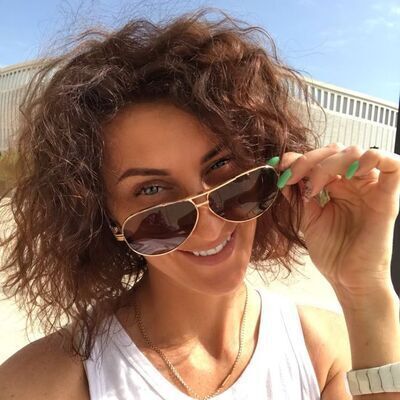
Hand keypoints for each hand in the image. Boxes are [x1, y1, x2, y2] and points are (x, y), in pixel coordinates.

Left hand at [277, 144, 399, 296]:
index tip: (278, 169)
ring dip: (329, 163)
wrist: (347, 278)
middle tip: (291, 179)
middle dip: (308, 161)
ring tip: (314, 187)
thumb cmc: (332, 251)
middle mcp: (353, 183)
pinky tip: (349, 172)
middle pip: (334, 151)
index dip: (297, 159)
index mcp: (335, 186)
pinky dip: (372, 158)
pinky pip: (393, 165)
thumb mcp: (307, 218)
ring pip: (356, 152)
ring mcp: (370, 188)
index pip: (319, 157)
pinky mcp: (386, 197)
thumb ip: (297, 195)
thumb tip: (281, 172)